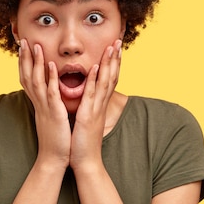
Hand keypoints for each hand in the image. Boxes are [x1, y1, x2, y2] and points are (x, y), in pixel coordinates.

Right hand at [18, 39, 71, 167]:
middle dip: (25, 57)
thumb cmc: (55, 139)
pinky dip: (51, 78)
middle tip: (23, 40)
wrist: (54, 159)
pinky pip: (51, 92)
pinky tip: (51, 65)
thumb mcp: (49, 117)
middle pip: (27, 75)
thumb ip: (48, 105)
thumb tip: (48, 95)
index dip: (24, 63)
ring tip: (35, 45)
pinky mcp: (54, 113)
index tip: (23, 48)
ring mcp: (45, 107)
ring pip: (36, 80)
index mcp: (38, 103)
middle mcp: (38, 103)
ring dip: (35, 62)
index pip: (27, 78)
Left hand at [70, 39, 121, 168]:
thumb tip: (88, 101)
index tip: (115, 49)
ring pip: (105, 82)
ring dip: (109, 64)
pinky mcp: (88, 115)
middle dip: (115, 59)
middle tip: (119, 41)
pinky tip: (96, 67)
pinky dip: (95, 80)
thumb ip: (89, 109)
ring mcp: (96, 109)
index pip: (109, 80)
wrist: (86, 162)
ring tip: (112, 47)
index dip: (113, 64)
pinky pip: (92, 95)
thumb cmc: (84, 143)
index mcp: (99, 105)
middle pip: (111, 77)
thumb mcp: (88, 121)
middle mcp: (101, 105)